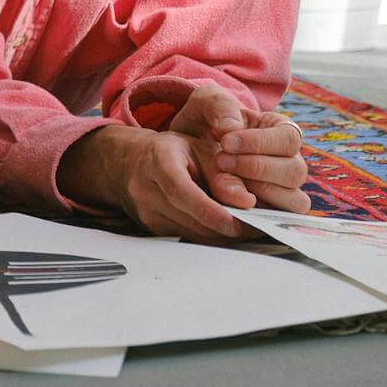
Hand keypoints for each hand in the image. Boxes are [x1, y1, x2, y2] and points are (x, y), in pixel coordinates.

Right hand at [59, 123, 247, 242]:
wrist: (130, 161)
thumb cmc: (171, 152)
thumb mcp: (199, 148)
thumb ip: (223, 173)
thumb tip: (246, 201)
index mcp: (158, 160)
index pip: (180, 191)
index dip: (209, 211)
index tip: (236, 224)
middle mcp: (145, 188)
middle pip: (188, 218)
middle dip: (225, 227)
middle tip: (256, 227)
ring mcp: (144, 210)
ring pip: (189, 233)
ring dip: (219, 234)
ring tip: (244, 227)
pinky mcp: (149, 227)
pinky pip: (184, 237)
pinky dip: (207, 235)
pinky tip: (222, 227)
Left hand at [170, 82, 311, 214]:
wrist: (189, 144)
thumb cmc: (205, 120)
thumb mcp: (207, 102)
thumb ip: (220, 106)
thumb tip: (231, 129)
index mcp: (281, 131)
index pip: (288, 139)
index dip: (260, 143)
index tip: (225, 142)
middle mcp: (290, 161)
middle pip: (295, 171)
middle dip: (257, 168)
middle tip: (222, 161)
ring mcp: (284, 188)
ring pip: (294, 199)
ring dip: (260, 192)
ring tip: (224, 179)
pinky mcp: (271, 209)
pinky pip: (279, 218)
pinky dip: (259, 213)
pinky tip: (230, 202)